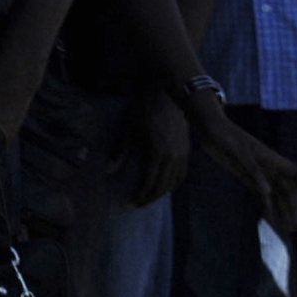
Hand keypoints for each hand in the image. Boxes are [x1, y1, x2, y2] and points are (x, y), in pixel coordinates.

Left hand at [121, 85, 191, 205]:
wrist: (165, 92)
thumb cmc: (143, 108)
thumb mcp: (128, 129)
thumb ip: (119, 151)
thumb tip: (109, 170)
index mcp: (158, 153)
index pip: (148, 183)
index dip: (138, 196)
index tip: (128, 204)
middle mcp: (173, 156)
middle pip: (162, 186)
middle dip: (149, 198)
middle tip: (136, 205)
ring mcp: (183, 153)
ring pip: (174, 182)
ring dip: (161, 192)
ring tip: (148, 197)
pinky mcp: (187, 148)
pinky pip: (181, 172)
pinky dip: (172, 183)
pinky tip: (164, 184)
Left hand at [200, 108, 296, 235]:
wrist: (210, 130)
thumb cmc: (227, 137)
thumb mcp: (240, 153)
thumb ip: (254, 172)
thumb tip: (268, 193)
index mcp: (272, 159)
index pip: (296, 174)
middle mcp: (269, 168)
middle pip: (288, 190)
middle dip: (294, 209)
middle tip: (296, 228)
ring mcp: (258, 174)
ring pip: (276, 195)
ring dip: (283, 211)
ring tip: (288, 229)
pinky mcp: (246, 177)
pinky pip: (261, 195)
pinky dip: (267, 207)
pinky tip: (270, 219)